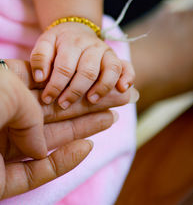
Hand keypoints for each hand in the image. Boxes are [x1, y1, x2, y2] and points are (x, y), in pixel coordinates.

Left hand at [0, 60, 118, 199]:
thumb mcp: (7, 89)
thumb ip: (31, 106)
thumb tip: (40, 135)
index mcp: (1, 90)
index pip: (46, 84)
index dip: (74, 82)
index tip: (98, 79)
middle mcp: (3, 117)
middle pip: (54, 111)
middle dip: (86, 104)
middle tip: (117, 98)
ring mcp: (1, 148)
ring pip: (51, 138)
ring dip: (84, 129)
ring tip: (112, 117)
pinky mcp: (1, 179)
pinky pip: (38, 171)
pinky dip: (64, 161)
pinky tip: (87, 147)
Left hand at [30, 23, 134, 108]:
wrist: (76, 29)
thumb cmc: (58, 42)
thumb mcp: (44, 43)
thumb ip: (39, 58)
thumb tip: (40, 78)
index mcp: (72, 42)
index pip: (65, 67)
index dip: (56, 86)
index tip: (47, 99)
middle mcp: (92, 46)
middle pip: (88, 71)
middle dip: (76, 91)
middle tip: (64, 104)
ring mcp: (106, 51)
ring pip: (111, 69)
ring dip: (103, 87)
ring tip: (92, 100)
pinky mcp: (115, 57)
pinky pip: (126, 66)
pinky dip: (128, 77)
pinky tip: (122, 89)